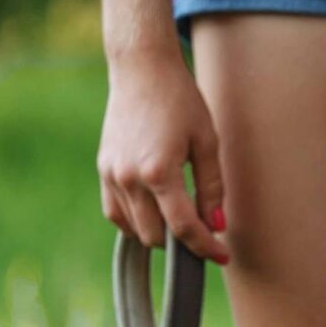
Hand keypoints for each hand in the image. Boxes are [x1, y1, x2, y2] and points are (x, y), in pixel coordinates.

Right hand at [97, 46, 228, 263]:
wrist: (142, 70)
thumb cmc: (181, 101)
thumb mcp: (207, 142)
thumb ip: (211, 187)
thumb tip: (216, 225)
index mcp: (158, 171)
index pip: (183, 227)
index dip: (205, 247)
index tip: (222, 256)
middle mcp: (129, 177)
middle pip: (156, 235)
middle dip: (182, 242)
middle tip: (205, 233)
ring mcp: (111, 174)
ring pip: (134, 228)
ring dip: (159, 233)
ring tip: (182, 220)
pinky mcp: (103, 169)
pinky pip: (115, 212)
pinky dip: (135, 222)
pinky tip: (155, 214)